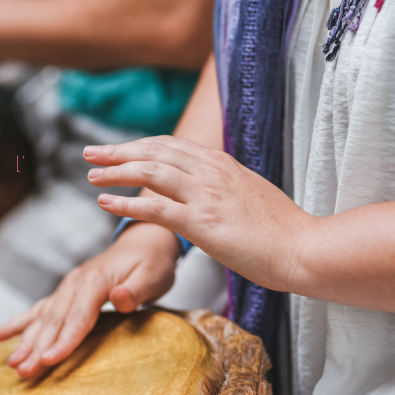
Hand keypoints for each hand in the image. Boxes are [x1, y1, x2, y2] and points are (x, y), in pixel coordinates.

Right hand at [0, 222, 180, 377]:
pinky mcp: (63, 294)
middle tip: (23, 372)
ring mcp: (65, 289)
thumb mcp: (154, 276)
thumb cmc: (152, 263)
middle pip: (53, 322)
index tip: (48, 361)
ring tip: (11, 364)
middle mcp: (74, 284)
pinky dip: (15, 325)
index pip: (77, 318)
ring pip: (41, 320)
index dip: (63, 342)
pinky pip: (35, 311)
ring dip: (24, 342)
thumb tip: (119, 296)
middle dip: (36, 349)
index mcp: (94, 281)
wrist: (144, 240)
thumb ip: (136, 290)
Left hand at [85, 136, 310, 291]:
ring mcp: (207, 195)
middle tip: (90, 153)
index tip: (116, 149)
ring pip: (151, 173)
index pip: (170, 146)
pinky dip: (126, 204)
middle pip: (155, 152)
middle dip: (119, 151)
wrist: (304, 248)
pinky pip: (156, 208)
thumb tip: (209, 189)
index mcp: (222, 164)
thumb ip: (225, 186)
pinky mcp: (203, 223)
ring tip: (91, 175)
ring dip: (116, 172)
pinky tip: (105, 203)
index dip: (139, 145)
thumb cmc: (280, 230)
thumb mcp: (249, 195)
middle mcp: (212, 172)